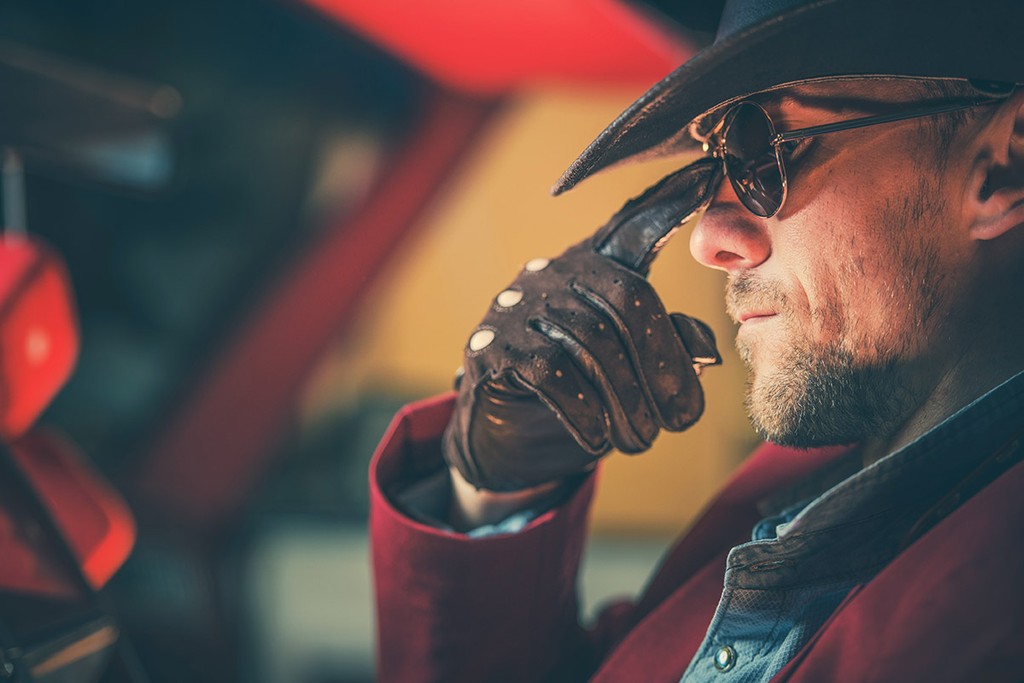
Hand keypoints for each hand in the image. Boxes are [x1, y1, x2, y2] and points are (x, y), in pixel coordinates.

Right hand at [443, 157, 723, 491]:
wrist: (505, 435)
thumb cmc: (580, 392)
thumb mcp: (631, 370)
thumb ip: (667, 347)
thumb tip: (706, 353)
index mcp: (594, 267)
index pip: (634, 227)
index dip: (669, 202)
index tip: (708, 173)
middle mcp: (556, 273)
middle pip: (628, 301)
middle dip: (664, 367)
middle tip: (682, 421)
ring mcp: (519, 305)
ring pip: (592, 343)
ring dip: (627, 402)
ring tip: (643, 441)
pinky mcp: (492, 345)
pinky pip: (550, 371)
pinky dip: (584, 411)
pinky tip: (597, 439)